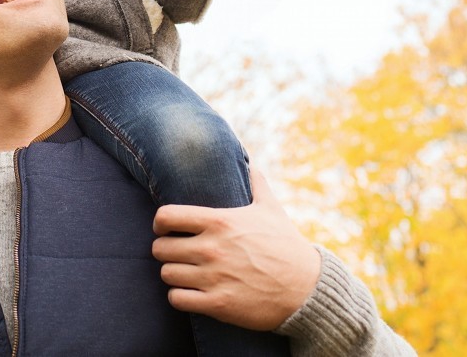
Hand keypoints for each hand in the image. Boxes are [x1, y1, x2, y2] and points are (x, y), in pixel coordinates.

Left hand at [152, 166, 320, 330]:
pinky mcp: (218, 304)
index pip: (166, 216)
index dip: (160, 223)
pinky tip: (191, 293)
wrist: (306, 289)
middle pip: (160, 249)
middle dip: (165, 251)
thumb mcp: (271, 209)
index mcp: (219, 222)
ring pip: (167, 274)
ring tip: (185, 273)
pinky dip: (180, 297)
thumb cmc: (286, 246)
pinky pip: (177, 299)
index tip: (165, 229)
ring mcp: (213, 277)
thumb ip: (256, 183)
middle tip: (176, 254)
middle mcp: (212, 248)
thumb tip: (251, 162)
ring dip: (173, 274)